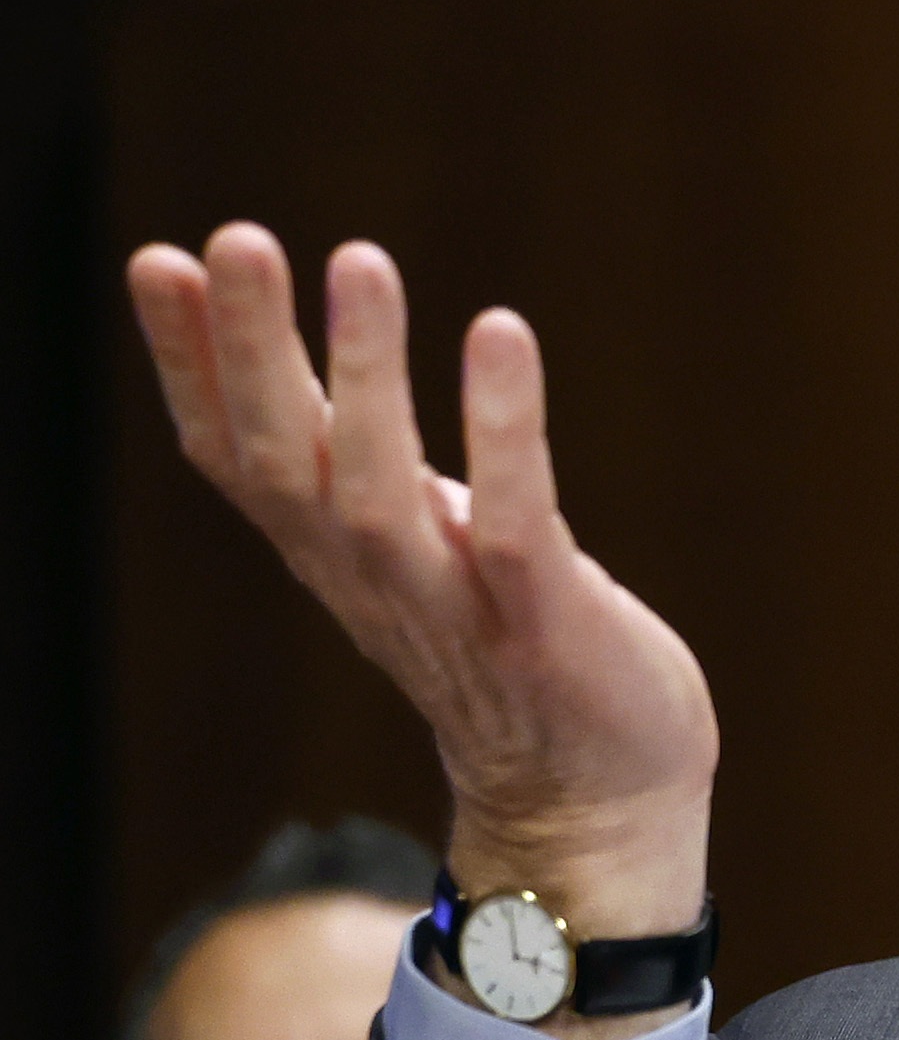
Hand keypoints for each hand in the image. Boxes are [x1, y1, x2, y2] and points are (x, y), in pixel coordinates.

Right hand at [126, 225, 717, 1039]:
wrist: (597, 799)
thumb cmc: (506, 640)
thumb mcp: (412, 541)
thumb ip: (351, 460)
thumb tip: (281, 354)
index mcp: (334, 554)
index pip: (235, 456)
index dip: (189, 366)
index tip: (160, 260)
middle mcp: (375, 579)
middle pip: (285, 461)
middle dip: (251, 351)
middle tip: (237, 240)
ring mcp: (458, 609)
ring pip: (381, 491)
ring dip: (366, 375)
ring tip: (357, 260)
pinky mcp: (548, 627)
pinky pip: (515, 525)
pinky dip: (506, 431)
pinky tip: (500, 334)